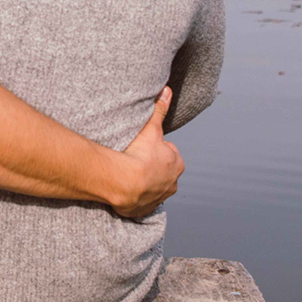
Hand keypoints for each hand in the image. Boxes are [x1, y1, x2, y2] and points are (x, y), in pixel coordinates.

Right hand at [112, 87, 184, 218]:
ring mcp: (159, 198)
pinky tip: (125, 190)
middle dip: (152, 167)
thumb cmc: (139, 155)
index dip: (155, 149)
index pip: (168, 153)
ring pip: (154, 188)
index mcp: (176, 164)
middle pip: (163, 172)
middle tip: (134, 160)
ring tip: (128, 175)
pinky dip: (135, 198)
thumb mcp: (151, 128)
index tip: (142, 148)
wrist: (124, 182)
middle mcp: (172, 183)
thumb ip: (159, 110)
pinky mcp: (144, 210)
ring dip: (144, 183)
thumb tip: (167, 90)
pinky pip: (141, 203)